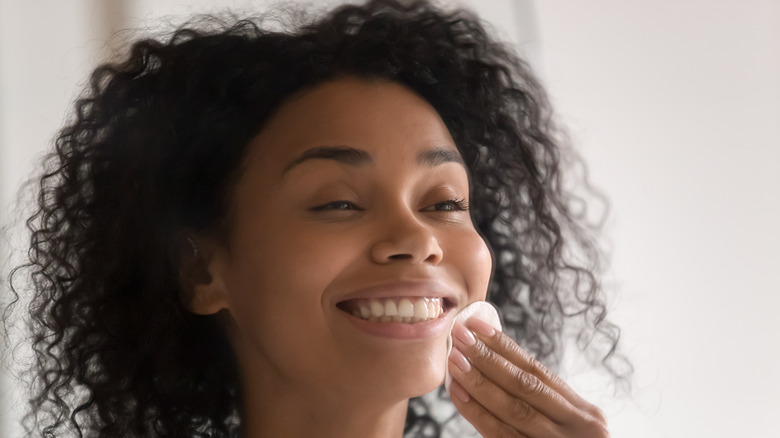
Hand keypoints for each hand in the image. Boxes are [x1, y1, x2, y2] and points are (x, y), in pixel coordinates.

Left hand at [447, 318, 608, 436]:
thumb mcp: (573, 430)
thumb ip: (547, 406)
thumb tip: (497, 367)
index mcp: (584, 414)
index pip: (539, 372)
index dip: (506, 347)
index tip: (478, 326)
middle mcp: (577, 428)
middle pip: (525, 386)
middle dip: (490, 358)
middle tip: (460, 336)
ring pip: (513, 410)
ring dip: (480, 383)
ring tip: (455, 362)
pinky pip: (502, 437)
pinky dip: (478, 415)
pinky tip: (460, 396)